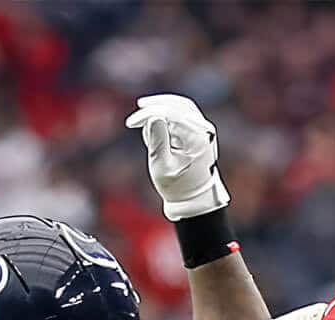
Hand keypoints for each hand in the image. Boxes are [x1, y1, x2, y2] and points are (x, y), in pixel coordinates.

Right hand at [126, 93, 229, 220]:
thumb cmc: (177, 187)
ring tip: (145, 120)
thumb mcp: (162, 167)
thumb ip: (158, 141)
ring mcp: (204, 130)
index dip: (148, 114)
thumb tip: (153, 117)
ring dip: (163, 107)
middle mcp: (204, 130)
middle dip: (156, 105)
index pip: (170, 114)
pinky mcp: (200, 133)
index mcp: (196, 137)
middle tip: (140, 106)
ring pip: (182, 107)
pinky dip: (170, 116)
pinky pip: (184, 116)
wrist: (196, 199)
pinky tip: (156, 124)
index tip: (130, 123)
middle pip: (178, 104)